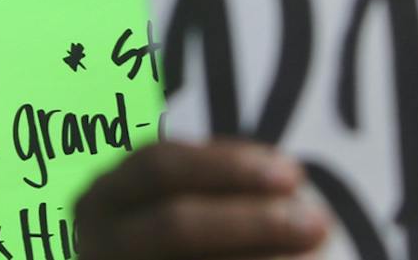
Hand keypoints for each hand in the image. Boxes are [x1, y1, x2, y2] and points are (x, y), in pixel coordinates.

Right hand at [75, 140, 329, 257]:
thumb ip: (224, 186)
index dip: (227, 167)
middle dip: (253, 222)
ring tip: (316, 254)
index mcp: (104, 198)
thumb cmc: (185, 240)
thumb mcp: (190, 204)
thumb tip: (293, 188)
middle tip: (318, 221)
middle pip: (175, 225)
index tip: (294, 174)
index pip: (159, 166)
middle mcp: (99, 244)